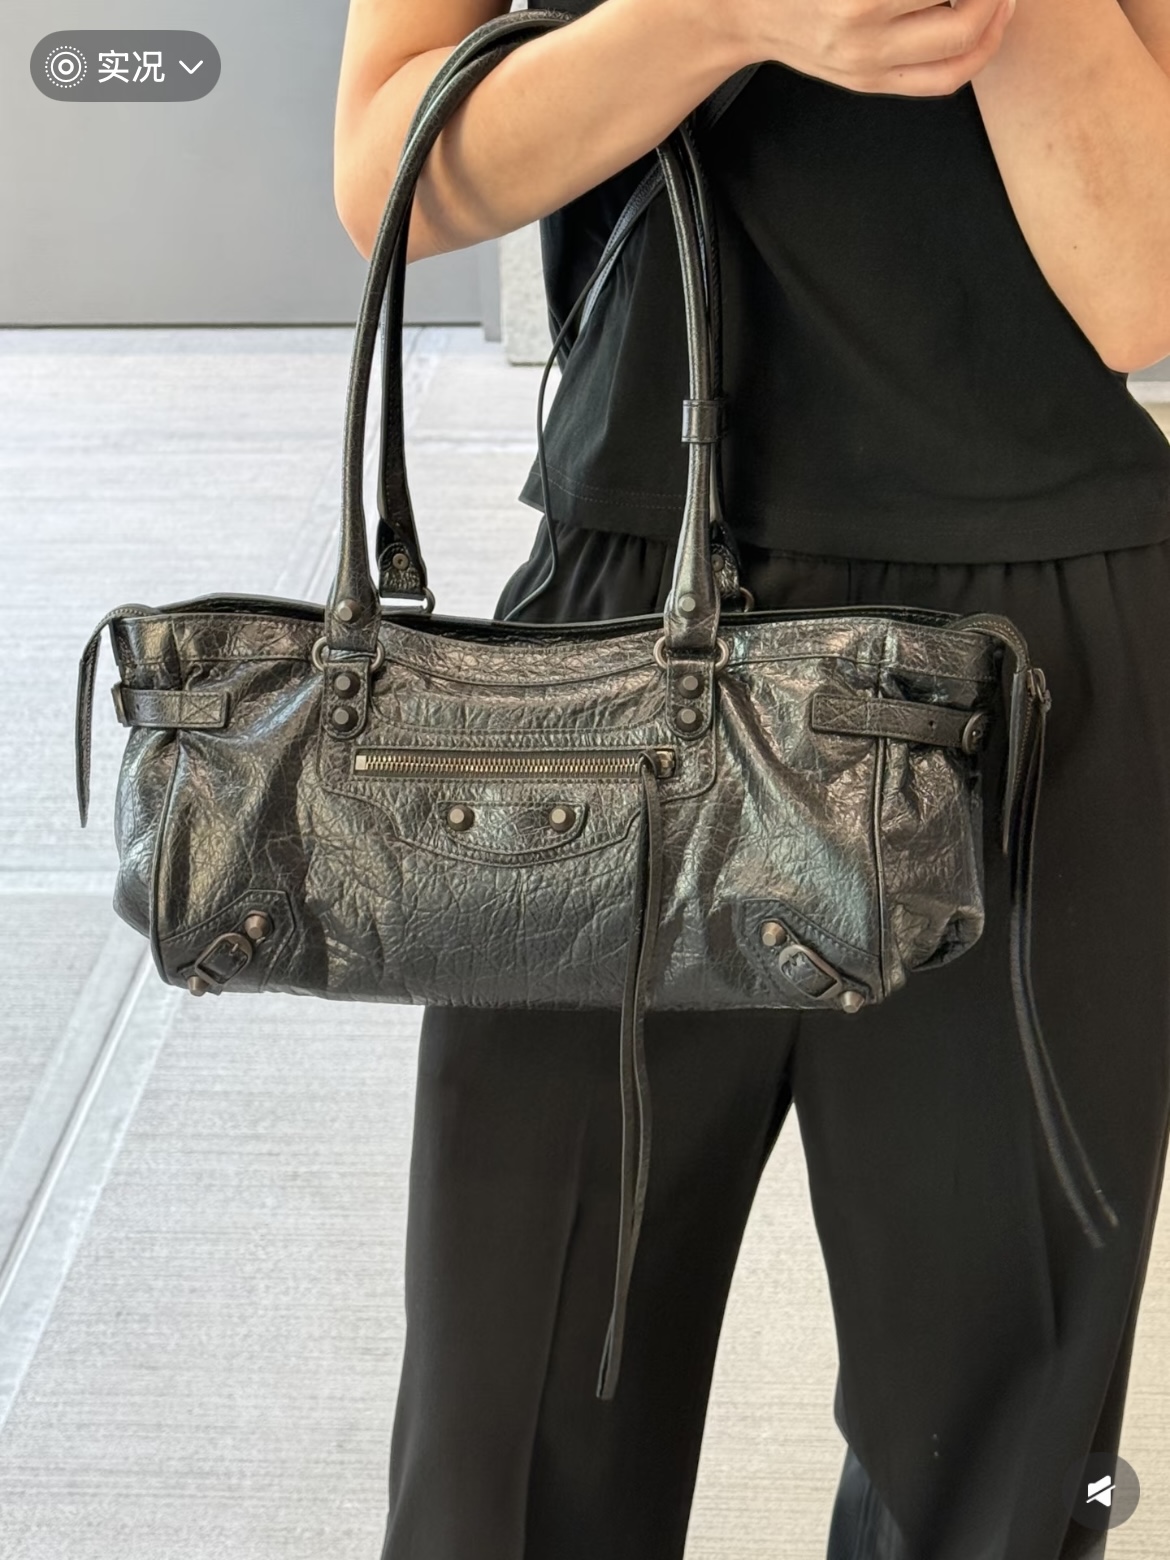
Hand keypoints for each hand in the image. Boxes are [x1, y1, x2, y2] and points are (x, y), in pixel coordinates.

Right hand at [720, 0, 1017, 96]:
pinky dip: (976, 52)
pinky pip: (940, 80)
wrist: (744, 12)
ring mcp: (869, 68)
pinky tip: (987, 23)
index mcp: (858, 0)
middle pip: (964, 20)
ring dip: (994, 20)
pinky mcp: (872, 83)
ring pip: (960, 55)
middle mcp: (865, 39)